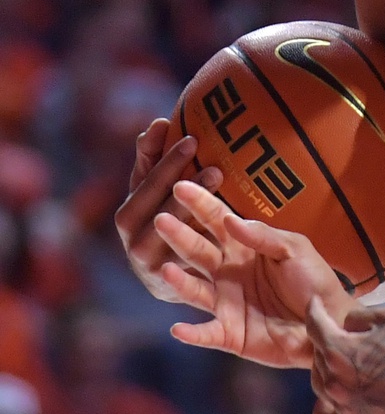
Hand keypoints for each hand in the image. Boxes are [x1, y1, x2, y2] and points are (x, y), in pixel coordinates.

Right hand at [113, 119, 223, 302]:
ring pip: (165, 237)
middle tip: (200, 152)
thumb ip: (159, 162)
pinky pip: (184, 270)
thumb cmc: (181, 227)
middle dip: (172, 177)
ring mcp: (150, 265)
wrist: (193, 286)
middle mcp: (133, 239)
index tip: (182, 133)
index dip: (159, 159)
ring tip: (214, 175)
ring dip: (184, 207)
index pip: (144, 181)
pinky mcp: (170, 288)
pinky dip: (199, 249)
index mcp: (132, 213)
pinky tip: (223, 222)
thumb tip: (158, 124)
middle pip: (151, 207)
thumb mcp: (168, 196)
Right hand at [154, 180, 351, 368]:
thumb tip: (230, 219)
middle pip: (198, 251)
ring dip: (180, 281)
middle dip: (179, 235)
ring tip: (165, 269)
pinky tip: (178, 328)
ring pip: (195, 290)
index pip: (217, 221)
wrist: (329, 322)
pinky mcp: (230, 334)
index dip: (200, 204)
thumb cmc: (314, 281)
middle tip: (161, 219)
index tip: (180, 186)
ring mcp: (226, 303)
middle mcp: (228, 273)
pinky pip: (207, 334)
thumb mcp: (295, 250)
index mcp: (244, 248)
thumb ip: (263, 236)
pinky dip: (192, 333)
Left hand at [307, 297, 384, 413]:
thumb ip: (359, 316)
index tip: (315, 302)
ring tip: (345, 363)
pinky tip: (335, 398)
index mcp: (339, 351)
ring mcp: (342, 409)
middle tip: (345, 335)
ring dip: (327, 370)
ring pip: (318, 385)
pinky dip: (323, 407)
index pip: (315, 326)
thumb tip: (344, 325)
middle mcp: (333, 382)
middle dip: (327, 341)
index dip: (314, 310)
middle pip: (318, 356)